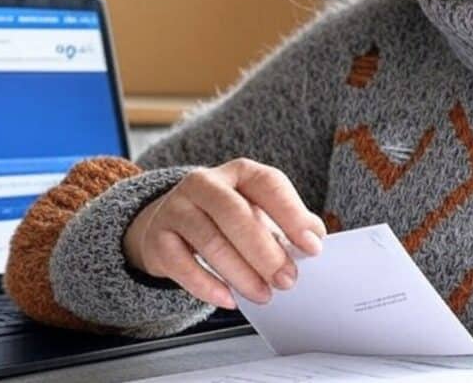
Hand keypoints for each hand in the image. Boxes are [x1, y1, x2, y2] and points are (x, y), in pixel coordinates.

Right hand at [122, 158, 325, 308]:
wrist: (170, 224)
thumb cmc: (225, 219)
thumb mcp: (257, 212)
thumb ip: (286, 223)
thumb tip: (314, 237)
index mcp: (239, 172)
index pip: (268, 184)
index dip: (291, 215)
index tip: (312, 246)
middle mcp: (205, 183)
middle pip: (235, 213)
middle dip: (264, 251)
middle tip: (286, 280)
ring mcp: (177, 208)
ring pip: (209, 241)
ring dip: (240, 273)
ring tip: (263, 295)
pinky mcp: (158, 237)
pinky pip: (181, 264)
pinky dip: (207, 285)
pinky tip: (228, 299)